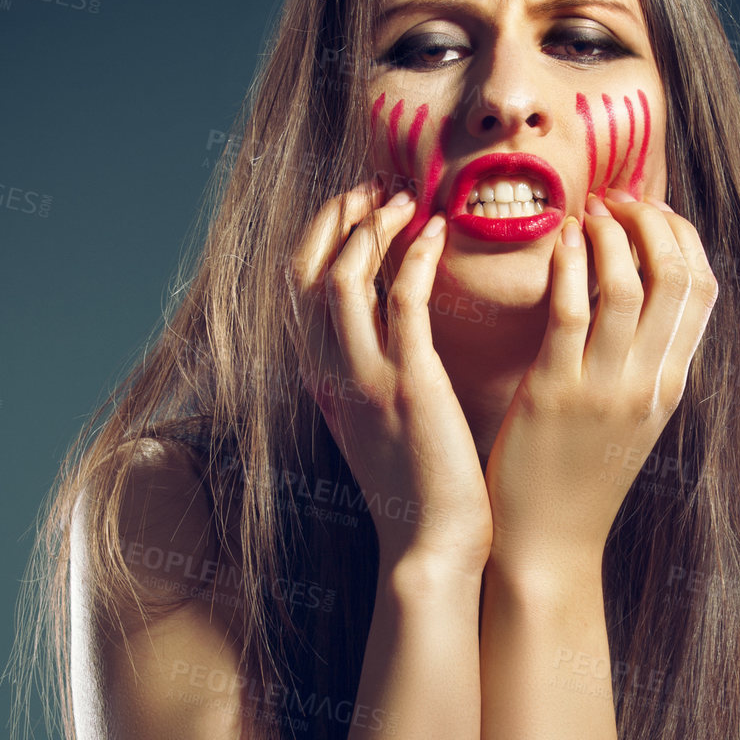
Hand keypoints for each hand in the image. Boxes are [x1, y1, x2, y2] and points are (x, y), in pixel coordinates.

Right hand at [287, 184, 492, 575]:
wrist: (430, 553)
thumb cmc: (421, 498)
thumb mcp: (381, 433)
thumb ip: (376, 386)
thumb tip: (397, 347)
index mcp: (323, 386)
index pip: (301, 293)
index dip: (322, 241)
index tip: (354, 208)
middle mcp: (331, 377)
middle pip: (309, 274)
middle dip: (336, 220)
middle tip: (374, 186)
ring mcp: (365, 381)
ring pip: (347, 277)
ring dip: (373, 228)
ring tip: (406, 199)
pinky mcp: (409, 387)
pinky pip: (403, 301)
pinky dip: (416, 257)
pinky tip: (438, 232)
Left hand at [483, 189, 717, 577]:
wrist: (548, 547)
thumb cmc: (578, 480)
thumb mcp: (630, 420)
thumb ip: (641, 362)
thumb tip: (640, 296)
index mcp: (672, 386)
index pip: (703, 289)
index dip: (681, 235)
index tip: (648, 211)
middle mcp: (649, 384)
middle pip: (676, 276)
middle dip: (650, 221)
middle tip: (615, 202)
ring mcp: (606, 390)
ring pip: (630, 283)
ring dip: (609, 233)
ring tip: (586, 214)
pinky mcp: (554, 395)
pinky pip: (572, 311)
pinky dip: (572, 264)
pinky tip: (561, 242)